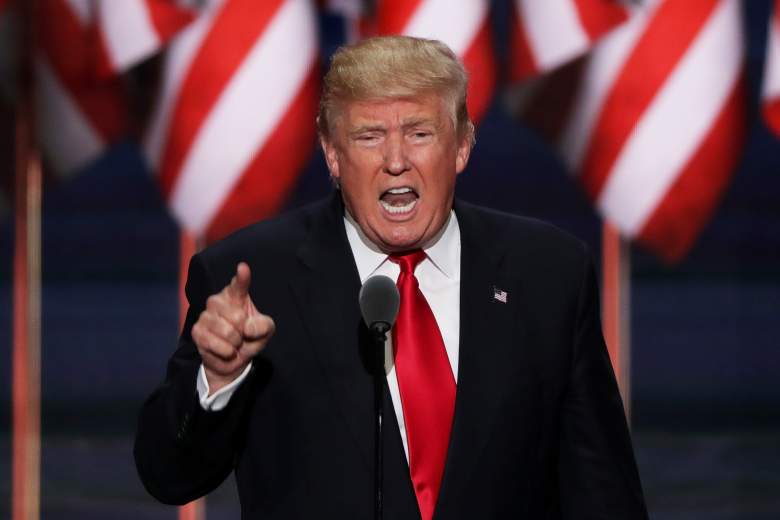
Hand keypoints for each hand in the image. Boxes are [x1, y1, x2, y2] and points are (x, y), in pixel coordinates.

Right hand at [191, 262, 274, 393]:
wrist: (232, 359)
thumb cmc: (250, 338)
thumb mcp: (265, 330)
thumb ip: (263, 326)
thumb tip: (247, 328)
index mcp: (236, 295)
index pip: (239, 285)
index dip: (242, 277)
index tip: (243, 268)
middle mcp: (217, 301)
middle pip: (237, 316)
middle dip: (244, 331)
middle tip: (241, 334)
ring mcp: (205, 315)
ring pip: (228, 331)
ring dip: (236, 343)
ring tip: (234, 342)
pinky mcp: (197, 331)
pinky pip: (217, 344)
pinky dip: (227, 351)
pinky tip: (225, 350)